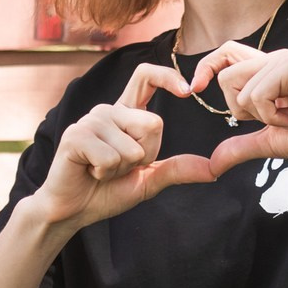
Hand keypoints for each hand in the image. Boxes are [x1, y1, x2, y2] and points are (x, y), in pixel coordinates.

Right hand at [32, 64, 217, 231]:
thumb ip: (177, 169)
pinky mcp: (76, 135)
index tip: (187, 90)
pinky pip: (111, 157)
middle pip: (153, 124)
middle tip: (118, 166)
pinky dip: (105, 173)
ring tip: (100, 170)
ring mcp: (90, 120)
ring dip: (121, 169)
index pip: (145, 77)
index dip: (167, 77)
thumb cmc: (107, 192)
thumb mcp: (148, 179)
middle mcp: (108, 110)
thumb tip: (214, 169)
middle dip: (145, 156)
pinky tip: (89, 172)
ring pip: (133, 147)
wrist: (73, 211)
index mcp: (125, 114)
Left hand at [187, 44, 287, 176]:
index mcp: (267, 70)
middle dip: (239, 108)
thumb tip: (212, 165)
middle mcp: (272, 59)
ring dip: (261, 116)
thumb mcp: (268, 143)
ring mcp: (281, 60)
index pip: (226, 53)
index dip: (206, 66)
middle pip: (225, 75)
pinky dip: (271, 116)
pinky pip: (256, 95)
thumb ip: (240, 147)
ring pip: (238, 88)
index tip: (195, 88)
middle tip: (273, 117)